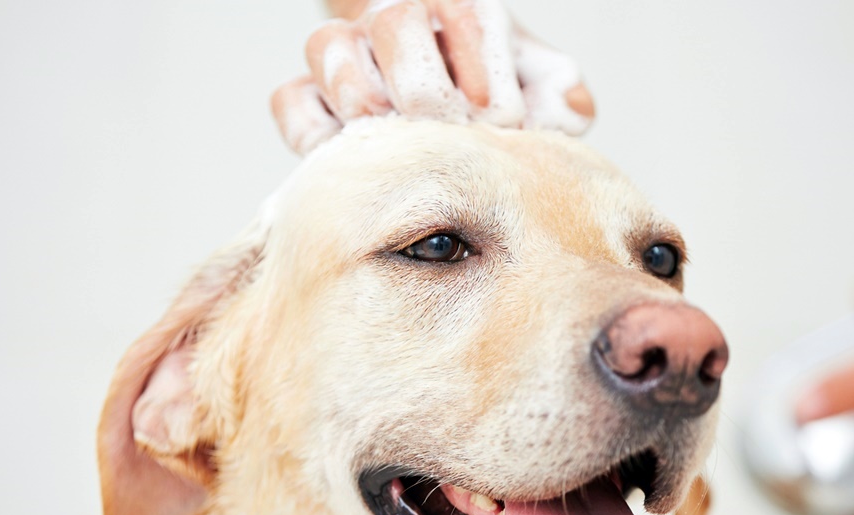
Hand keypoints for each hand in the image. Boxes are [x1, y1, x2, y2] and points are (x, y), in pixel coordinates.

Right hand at [271, 0, 594, 154]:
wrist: (456, 115)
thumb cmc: (505, 99)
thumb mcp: (545, 91)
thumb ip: (562, 97)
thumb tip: (560, 115)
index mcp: (459, 6)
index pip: (465, 10)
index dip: (484, 72)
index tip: (502, 121)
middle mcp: (395, 15)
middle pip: (393, 21)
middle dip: (428, 90)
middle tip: (450, 134)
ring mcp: (346, 50)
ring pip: (329, 47)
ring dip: (370, 104)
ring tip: (405, 145)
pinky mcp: (308, 96)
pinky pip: (291, 102)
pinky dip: (317, 134)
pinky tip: (359, 160)